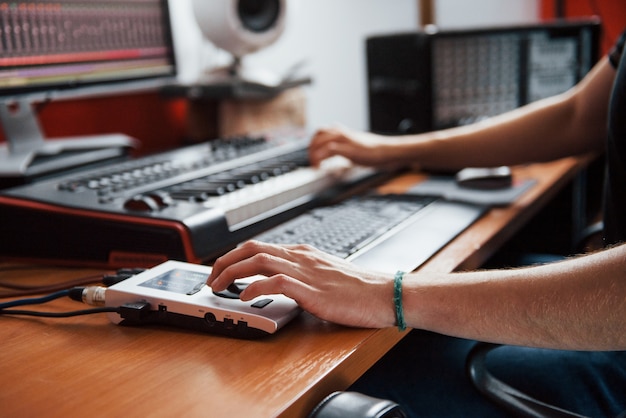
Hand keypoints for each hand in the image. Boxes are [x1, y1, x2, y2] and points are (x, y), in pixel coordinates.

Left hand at [207, 240, 395, 328]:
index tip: (222, 269)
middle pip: (252, 248)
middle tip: (211, 278)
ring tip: (216, 285)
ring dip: (231, 272)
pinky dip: (253, 286)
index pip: (260, 246)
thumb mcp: (325, 276)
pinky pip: (275, 282)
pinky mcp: (312, 290)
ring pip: (258, 260)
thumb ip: (303, 276)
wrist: (384, 293)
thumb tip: (281, 285)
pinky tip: (243, 296)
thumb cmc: (359, 289)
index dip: (235, 256)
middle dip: (224, 261)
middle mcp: (301, 257)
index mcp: (303, 253)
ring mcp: (306, 271)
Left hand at [309, 126, 396, 167]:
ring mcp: (345, 140)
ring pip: (321, 140)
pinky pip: (329, 149)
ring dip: (314, 153)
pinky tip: (320, 167)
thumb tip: (334, 154)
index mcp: (343, 132)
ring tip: (314, 165)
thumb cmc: (374, 151)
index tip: (311, 153)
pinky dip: (321, 157)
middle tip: (311, 161)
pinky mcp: (349, 149)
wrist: (387, 151)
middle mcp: (342, 133)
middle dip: (311, 147)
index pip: (321, 131)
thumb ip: (343, 148)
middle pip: (318, 134)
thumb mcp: (354, 146)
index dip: (313, 142)